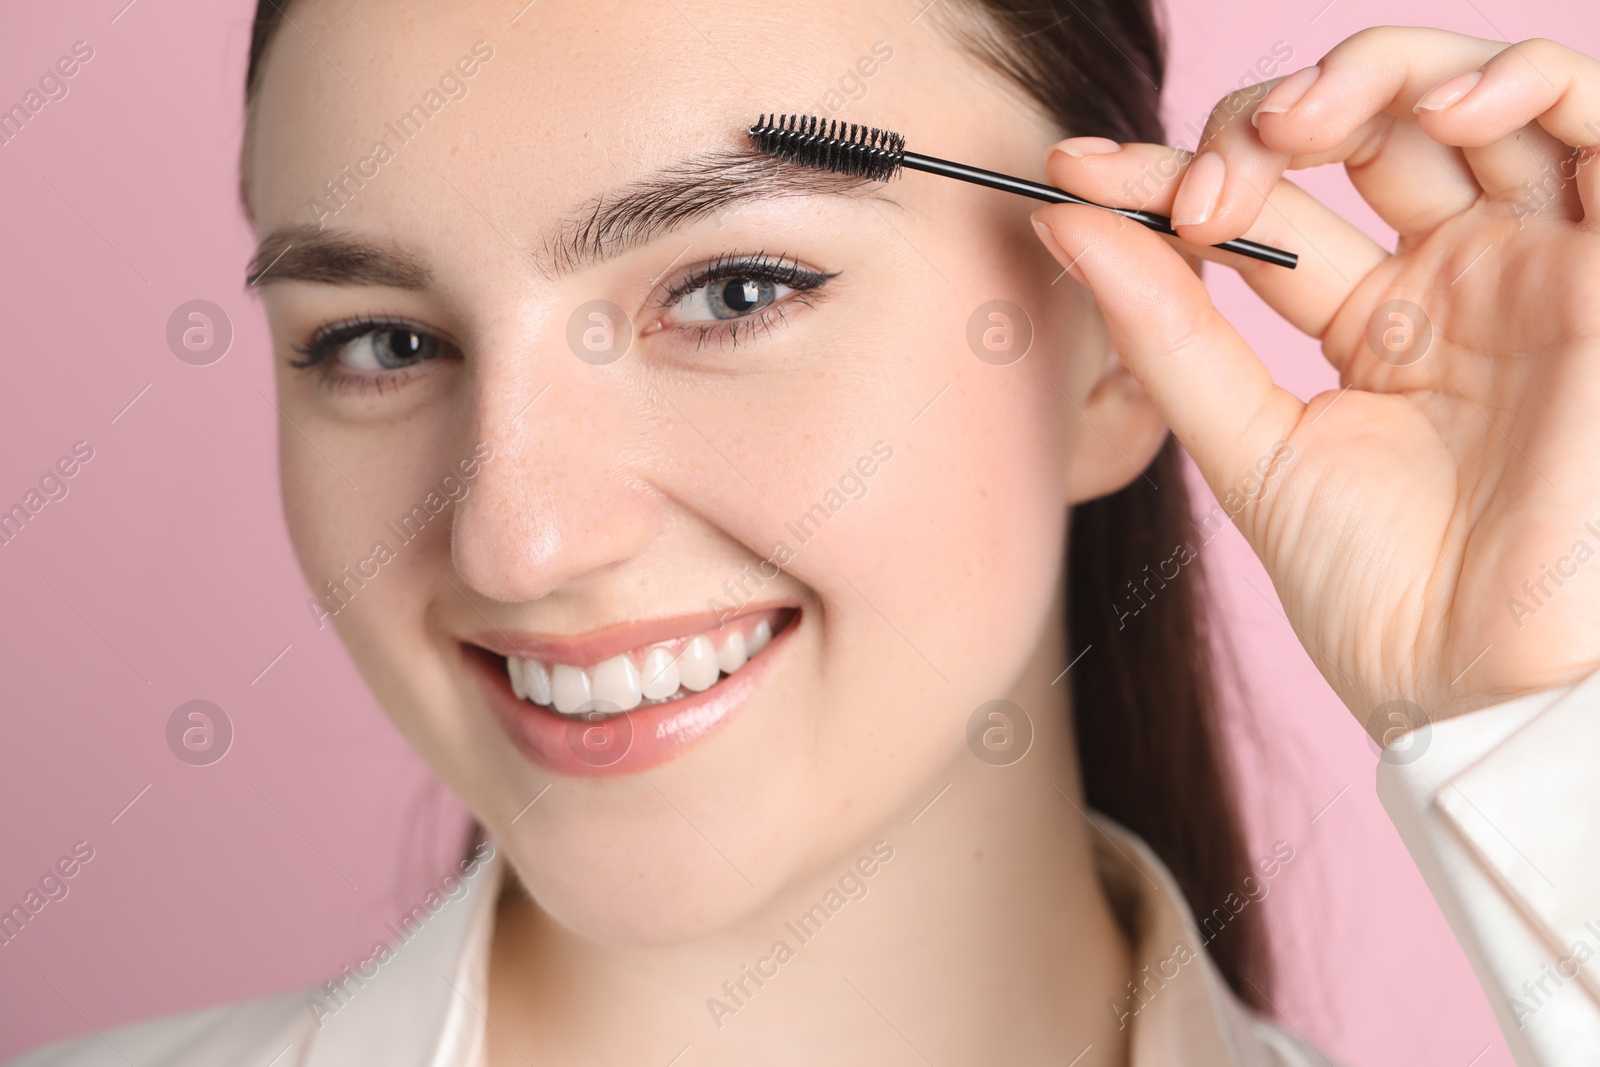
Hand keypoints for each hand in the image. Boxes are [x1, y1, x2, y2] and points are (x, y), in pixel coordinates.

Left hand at [1030, 27, 1599, 733]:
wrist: (1477, 684)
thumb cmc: (1377, 592)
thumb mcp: (1249, 447)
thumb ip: (1168, 336)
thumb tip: (1066, 224)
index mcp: (1376, 320)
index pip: (1268, 205)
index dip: (1170, 176)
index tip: (1076, 178)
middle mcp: (1459, 277)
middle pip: (1365, 126)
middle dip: (1263, 122)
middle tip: (1199, 186)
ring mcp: (1536, 263)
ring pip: (1476, 96)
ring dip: (1377, 77)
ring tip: (1294, 129)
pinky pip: (1596, 116)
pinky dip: (1521, 83)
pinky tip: (1438, 113)